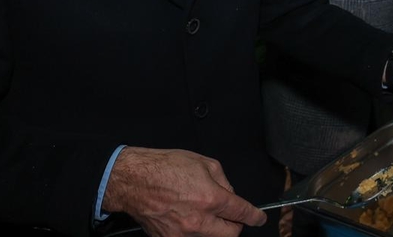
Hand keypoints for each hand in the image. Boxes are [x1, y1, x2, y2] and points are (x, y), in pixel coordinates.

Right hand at [102, 147, 265, 236]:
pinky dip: (196, 232)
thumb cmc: (165, 167)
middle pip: (231, 234)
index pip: (241, 213)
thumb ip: (224, 181)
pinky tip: (189, 218)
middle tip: (231, 216)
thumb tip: (231, 195)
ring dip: (215, 229)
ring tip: (205, 214)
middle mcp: (198, 220)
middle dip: (235, 225)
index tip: (259, 218)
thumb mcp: (204, 163)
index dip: (255, 216)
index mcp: (210, 198)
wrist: (134, 180)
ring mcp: (182, 234)